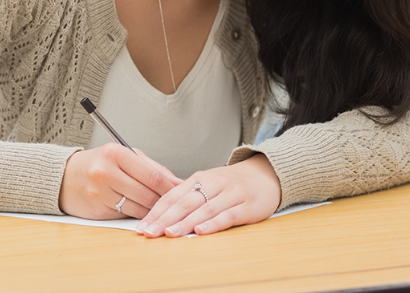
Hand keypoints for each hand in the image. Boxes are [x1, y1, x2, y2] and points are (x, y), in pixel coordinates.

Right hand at [59, 144, 181, 219]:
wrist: (65, 178)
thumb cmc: (97, 164)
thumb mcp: (123, 155)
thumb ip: (151, 167)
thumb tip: (176, 181)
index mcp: (115, 154)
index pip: (152, 175)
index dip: (169, 186)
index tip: (178, 190)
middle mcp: (106, 173)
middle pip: (147, 194)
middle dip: (162, 200)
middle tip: (170, 201)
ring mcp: (100, 193)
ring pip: (139, 208)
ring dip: (151, 210)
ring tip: (155, 205)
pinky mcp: (98, 210)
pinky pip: (126, 215)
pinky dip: (136, 214)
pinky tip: (137, 209)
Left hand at [137, 154, 281, 237]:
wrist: (267, 175)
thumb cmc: (232, 183)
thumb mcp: (207, 183)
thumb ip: (186, 194)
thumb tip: (158, 210)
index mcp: (200, 179)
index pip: (173, 196)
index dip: (156, 211)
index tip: (142, 226)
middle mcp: (213, 184)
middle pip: (185, 203)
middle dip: (165, 218)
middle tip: (149, 232)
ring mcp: (231, 194)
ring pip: (204, 209)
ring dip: (185, 222)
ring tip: (169, 233)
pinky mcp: (248, 206)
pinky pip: (228, 215)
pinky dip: (213, 224)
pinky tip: (201, 231)